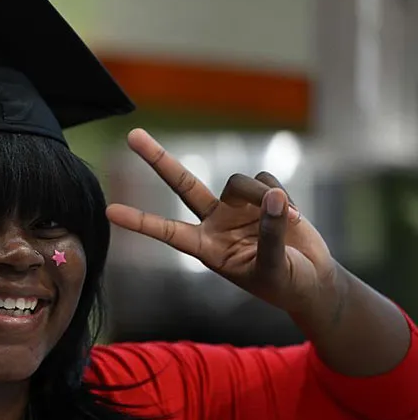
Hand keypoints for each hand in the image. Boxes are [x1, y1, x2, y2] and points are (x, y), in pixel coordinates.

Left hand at [106, 129, 339, 315]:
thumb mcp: (273, 267)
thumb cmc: (285, 283)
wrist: (311, 280)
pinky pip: (266, 181)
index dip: (140, 221)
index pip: (166, 232)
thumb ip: (270, 233)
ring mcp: (235, 208)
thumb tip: (273, 197)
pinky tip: (293, 216)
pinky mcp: (259, 197)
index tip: (109, 211)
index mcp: (205, 248)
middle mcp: (214, 223)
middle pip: (182, 185)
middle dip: (158, 160)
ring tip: (288, 220)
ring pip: (238, 182)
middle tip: (132, 136)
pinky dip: (282, 196)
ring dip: (260, 195)